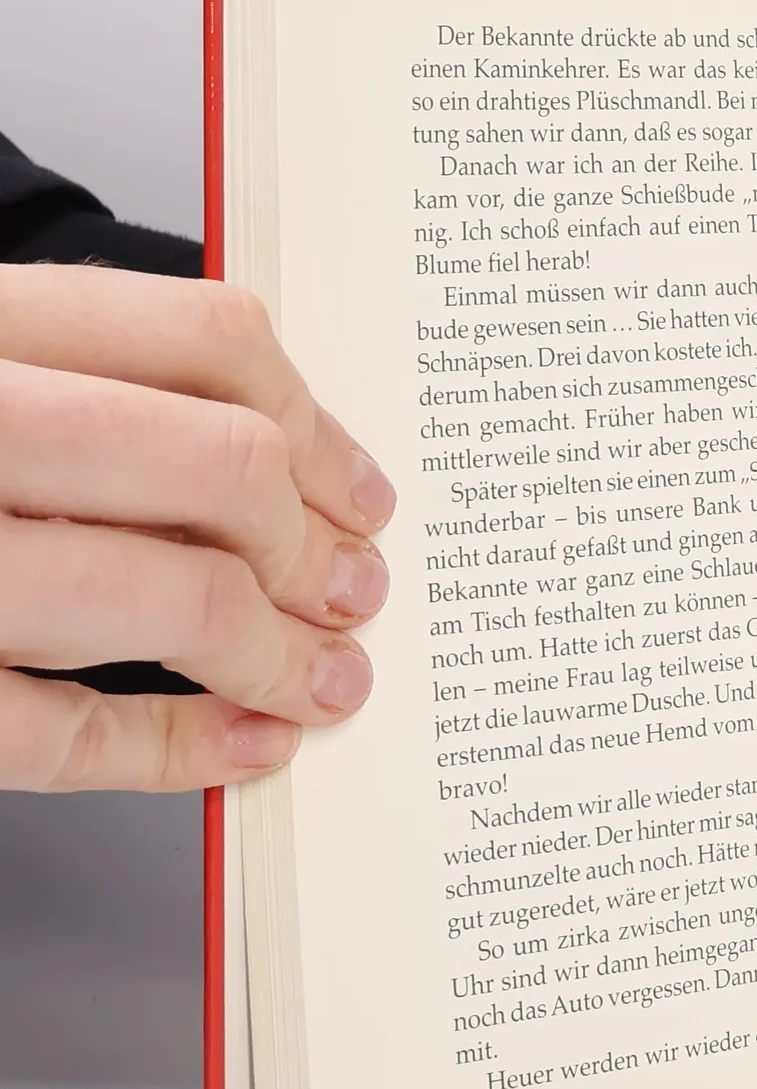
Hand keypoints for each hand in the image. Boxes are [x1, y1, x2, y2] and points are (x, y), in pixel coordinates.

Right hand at [0, 266, 394, 791]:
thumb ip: (90, 385)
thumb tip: (289, 463)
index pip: (205, 340)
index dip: (317, 427)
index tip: (362, 491)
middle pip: (214, 465)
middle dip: (313, 544)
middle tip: (355, 590)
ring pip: (159, 594)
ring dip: (276, 651)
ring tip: (328, 678)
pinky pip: (61, 733)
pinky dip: (179, 749)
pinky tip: (247, 748)